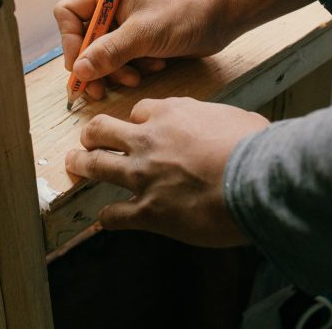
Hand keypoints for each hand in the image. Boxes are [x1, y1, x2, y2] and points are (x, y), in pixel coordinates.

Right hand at [53, 0, 313, 99]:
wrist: (223, 14)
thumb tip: (80, 71)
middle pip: (83, 39)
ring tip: (138, 75)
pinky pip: (123, 58)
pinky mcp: (140, 36)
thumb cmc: (185, 13)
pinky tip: (155, 65)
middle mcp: (111, 4)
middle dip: (96, 64)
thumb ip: (109, 52)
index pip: (68, 14)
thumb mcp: (144, 34)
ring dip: (118, 69)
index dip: (69, 42)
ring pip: (103, 53)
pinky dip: (134, 67)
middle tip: (101, 89)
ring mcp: (125, 21)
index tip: (81, 68)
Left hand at [65, 97, 269, 246]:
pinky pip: (114, 214)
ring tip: (75, 165)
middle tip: (88, 139)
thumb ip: (216, 122)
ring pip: (96, 165)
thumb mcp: (234, 118)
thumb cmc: (255, 148)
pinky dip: (106, 218)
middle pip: (102, 129)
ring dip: (81, 165)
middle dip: (92, 134)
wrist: (256, 180)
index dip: (136, 121)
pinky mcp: (148, 211)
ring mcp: (143, 175)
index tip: (137, 127)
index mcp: (171, 114)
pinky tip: (104, 220)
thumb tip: (225, 129)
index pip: (139, 111)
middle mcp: (149, 140)